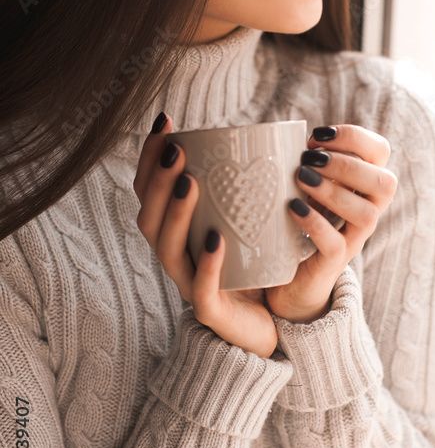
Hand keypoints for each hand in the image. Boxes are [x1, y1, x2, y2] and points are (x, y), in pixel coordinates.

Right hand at [133, 113, 277, 358]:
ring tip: (189, 182)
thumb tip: (268, 134)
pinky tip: (215, 240)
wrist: (273, 324)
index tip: (165, 123)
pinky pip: (201, 289)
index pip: (149, 193)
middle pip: (148, 219)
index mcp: (178, 234)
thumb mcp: (248, 221)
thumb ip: (246, 187)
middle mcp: (176, 258)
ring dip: (175, 213)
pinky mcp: (211, 311)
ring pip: (167, 250)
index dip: (149, 159)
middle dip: (157, 181)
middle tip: (176, 149)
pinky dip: (206, 264)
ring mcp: (188, 285)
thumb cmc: (259, 267)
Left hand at [264, 124, 398, 323]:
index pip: (381, 151)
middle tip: (309, 160)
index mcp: (364, 183)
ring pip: (367, 214)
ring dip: (333, 191)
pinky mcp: (334, 262)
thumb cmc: (295, 217)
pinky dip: (315, 222)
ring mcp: (354, 238)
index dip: (355, 137)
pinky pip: (337, 243)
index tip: (317, 137)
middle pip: (385, 183)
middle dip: (348, 166)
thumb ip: (304, 160)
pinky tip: (293, 207)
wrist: (286, 276)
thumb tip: (277, 134)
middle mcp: (368, 210)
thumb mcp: (304, 182)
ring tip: (300, 179)